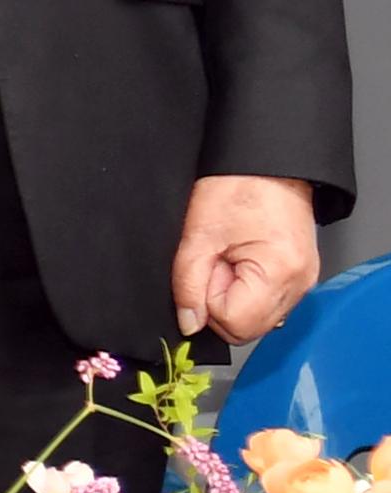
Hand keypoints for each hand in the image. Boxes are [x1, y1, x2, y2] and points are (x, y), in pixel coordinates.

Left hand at [172, 175, 324, 345]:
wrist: (266, 164)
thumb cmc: (237, 188)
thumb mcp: (198, 235)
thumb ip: (188, 284)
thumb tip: (189, 322)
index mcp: (279, 274)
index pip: (235, 324)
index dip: (209, 300)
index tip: (207, 268)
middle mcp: (300, 285)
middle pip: (249, 328)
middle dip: (222, 301)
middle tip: (217, 262)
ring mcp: (303, 282)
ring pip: (258, 318)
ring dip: (235, 295)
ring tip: (230, 257)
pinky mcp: (300, 277)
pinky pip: (268, 302)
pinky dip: (249, 289)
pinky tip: (243, 261)